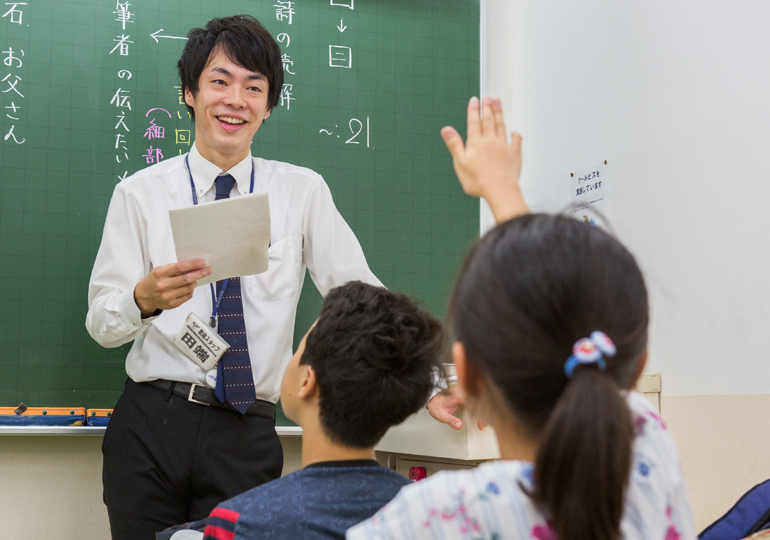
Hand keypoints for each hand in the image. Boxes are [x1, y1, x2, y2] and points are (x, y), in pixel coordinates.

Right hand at [134, 259, 210, 317]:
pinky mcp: (172, 304)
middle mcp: (163, 285)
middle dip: (200, 273)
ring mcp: (168, 296)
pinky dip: (191, 290)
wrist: (145, 296)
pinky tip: (188, 287)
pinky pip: (188, 295)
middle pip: (187, 279)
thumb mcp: (160, 270)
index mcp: (160, 274)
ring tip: (194, 278)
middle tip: (207, 270)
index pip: (179, 267)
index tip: (202, 262)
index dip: (192, 264)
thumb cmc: (155, 280)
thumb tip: (193, 265)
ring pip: (189, 287)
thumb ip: (174, 268)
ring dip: (195, 282)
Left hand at [427, 386, 487, 430]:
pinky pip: (474, 398)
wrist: (430, 396)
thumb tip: (459, 426)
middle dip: (482, 413)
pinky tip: (478, 414)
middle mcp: (462, 391)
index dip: (479, 414)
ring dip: (481, 410)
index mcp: (458, 396)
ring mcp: (464, 391)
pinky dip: (477, 407)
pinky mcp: (464, 393)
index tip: (480, 423)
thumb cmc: (435, 404)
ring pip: (477, 399)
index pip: (474, 403)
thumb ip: (450, 420)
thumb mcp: (441, 414)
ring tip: (482, 422)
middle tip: (482, 425)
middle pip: (478, 401)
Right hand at [441, 96, 528, 222]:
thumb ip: (454, 144)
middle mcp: (490, 141)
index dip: (473, 110)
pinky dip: (515, 136)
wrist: (499, 189)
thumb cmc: (478, 180)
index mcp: (476, 143)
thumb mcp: (460, 163)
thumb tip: (446, 130)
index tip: (474, 100)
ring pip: (501, 126)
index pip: (474, 122)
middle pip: (488, 120)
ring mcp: (504, 146)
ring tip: (498, 103)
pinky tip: (515, 132)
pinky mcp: (514, 155)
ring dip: (499, 114)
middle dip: (487, 107)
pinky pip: (516, 142)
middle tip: (488, 98)